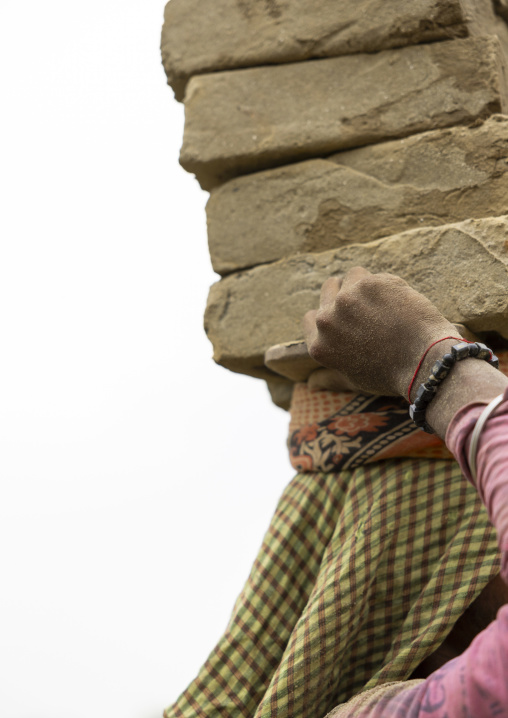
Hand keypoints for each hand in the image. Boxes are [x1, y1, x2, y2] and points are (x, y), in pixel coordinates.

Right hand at [303, 267, 458, 397]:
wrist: (424, 362)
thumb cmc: (392, 375)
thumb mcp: (354, 380)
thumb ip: (330, 378)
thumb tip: (311, 383)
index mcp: (319, 345)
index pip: (311, 318)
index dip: (331, 313)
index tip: (350, 317)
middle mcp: (326, 322)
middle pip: (329, 289)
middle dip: (349, 295)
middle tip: (373, 308)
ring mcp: (345, 300)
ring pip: (352, 276)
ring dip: (367, 286)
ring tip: (388, 306)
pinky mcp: (367, 284)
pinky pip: (375, 275)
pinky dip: (388, 285)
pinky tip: (401, 303)